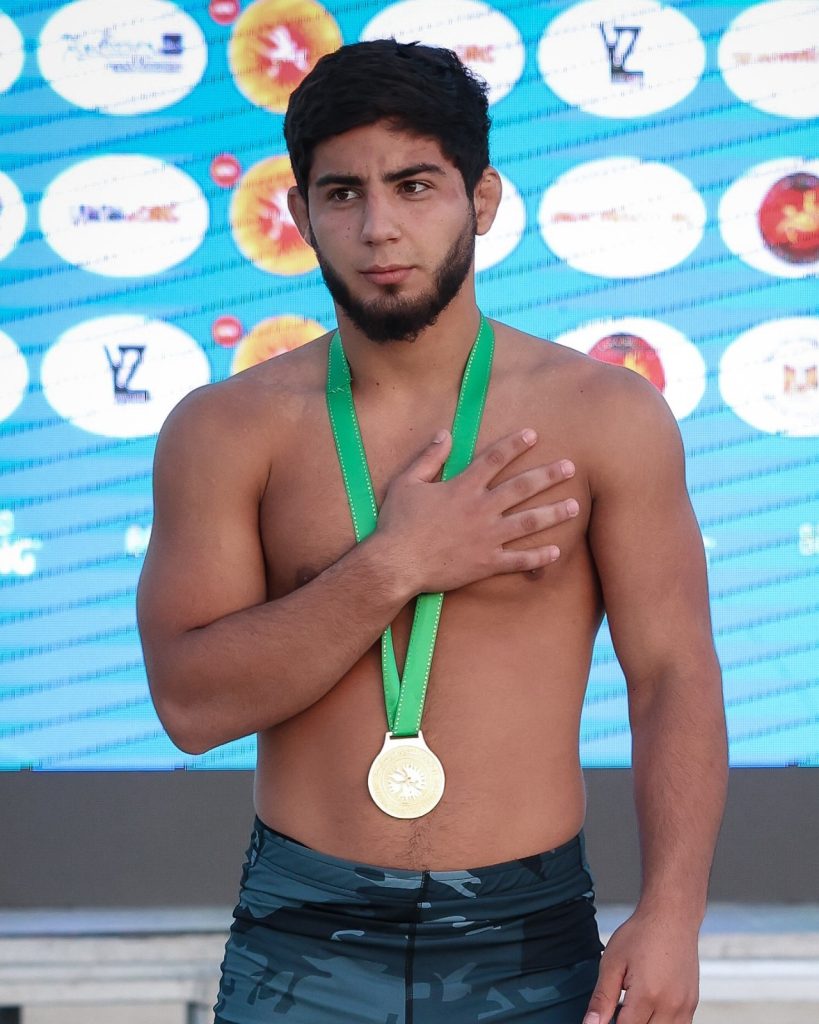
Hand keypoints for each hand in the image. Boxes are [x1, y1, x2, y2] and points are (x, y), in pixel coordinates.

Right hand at [376, 427, 577, 593]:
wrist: (396, 564)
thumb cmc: (397, 523)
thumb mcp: (406, 482)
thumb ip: (429, 457)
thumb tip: (445, 433)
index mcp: (462, 488)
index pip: (494, 459)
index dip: (514, 444)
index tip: (533, 434)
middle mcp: (480, 509)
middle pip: (521, 488)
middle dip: (548, 475)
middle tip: (570, 467)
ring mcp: (486, 537)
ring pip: (528, 522)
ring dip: (553, 513)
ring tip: (574, 505)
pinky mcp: (486, 563)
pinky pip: (518, 560)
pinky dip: (538, 557)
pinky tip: (556, 551)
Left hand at [583, 910, 699, 1023]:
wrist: (671, 916)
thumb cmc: (642, 933)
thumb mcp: (612, 962)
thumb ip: (602, 998)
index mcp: (647, 995)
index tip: (605, 1016)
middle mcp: (670, 1006)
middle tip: (619, 1007)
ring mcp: (685, 1007)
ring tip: (633, 1005)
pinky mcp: (692, 1004)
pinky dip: (661, 1023)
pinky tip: (649, 1009)